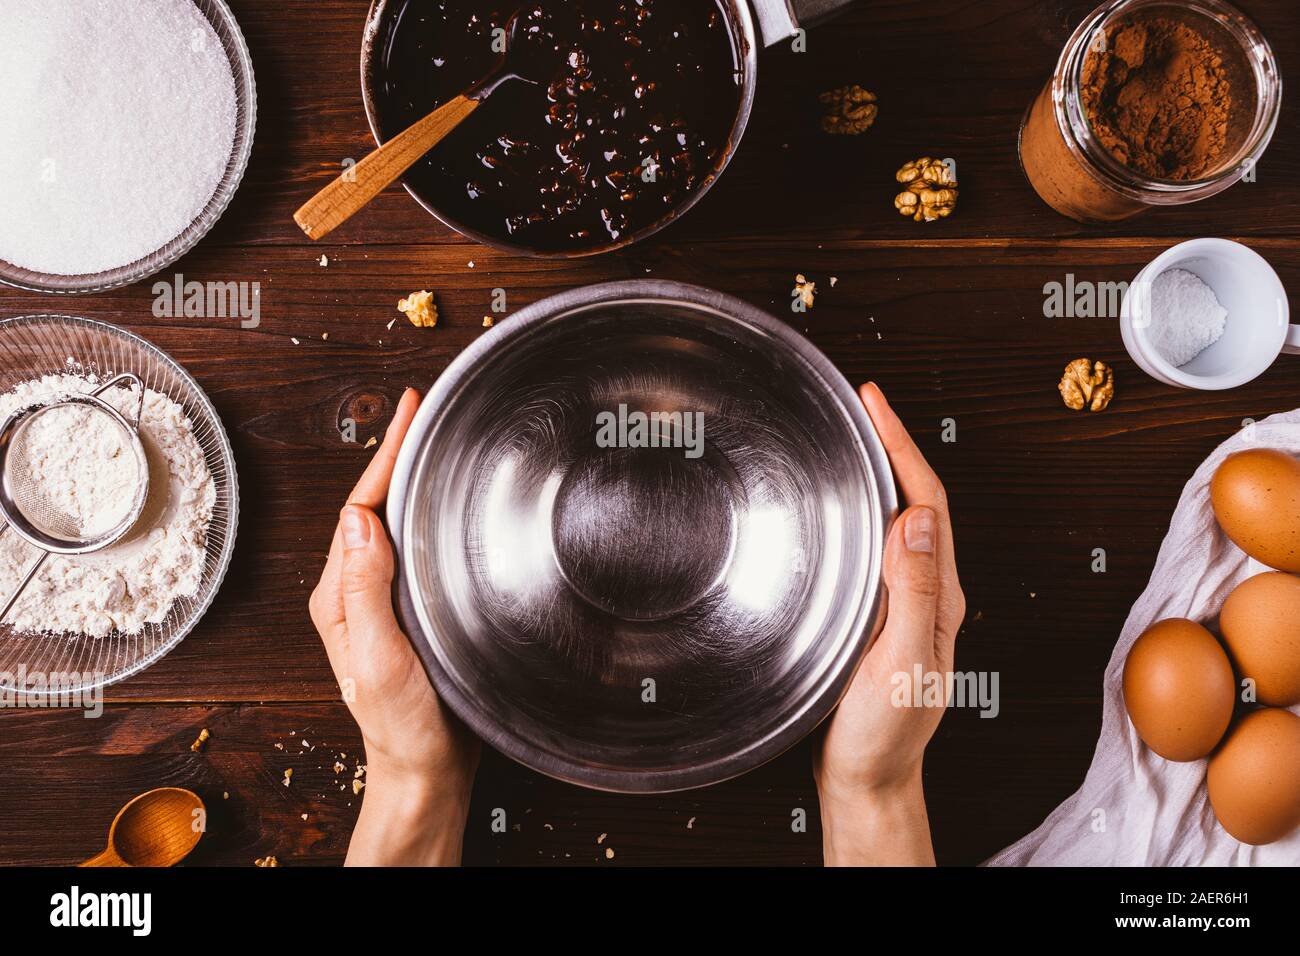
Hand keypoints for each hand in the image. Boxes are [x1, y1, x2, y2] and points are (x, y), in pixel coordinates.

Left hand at [310, 388, 479, 865]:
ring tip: (435, 440)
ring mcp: (384, 600)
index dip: (385, 454)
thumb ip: (365, 591)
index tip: (409, 411)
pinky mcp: (412, 611)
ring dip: (414, 479)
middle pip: (376, 504)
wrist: (427, 769)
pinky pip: (417, 548)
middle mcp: (358, 590)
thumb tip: (359, 519)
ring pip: (397, 523)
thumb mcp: (379, 658)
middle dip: (398, 453)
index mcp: (341, 594)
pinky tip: (452, 505)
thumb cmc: (403, 725)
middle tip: (425, 410)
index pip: (360, 505)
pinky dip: (432, 514)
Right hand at [814, 383, 965, 865]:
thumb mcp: (901, 663)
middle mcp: (926, 592)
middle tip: (860, 404)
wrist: (867, 779)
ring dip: (876, 474)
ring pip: (894, 521)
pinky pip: (872, 549)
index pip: (927, 501)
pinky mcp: (877, 617)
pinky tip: (834, 509)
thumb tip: (914, 517)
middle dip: (891, 445)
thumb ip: (912, 594)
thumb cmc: (884, 734)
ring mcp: (903, 604)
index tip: (874, 402)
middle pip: (915, 499)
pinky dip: (857, 512)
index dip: (902, 445)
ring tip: (849, 439)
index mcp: (939, 596)